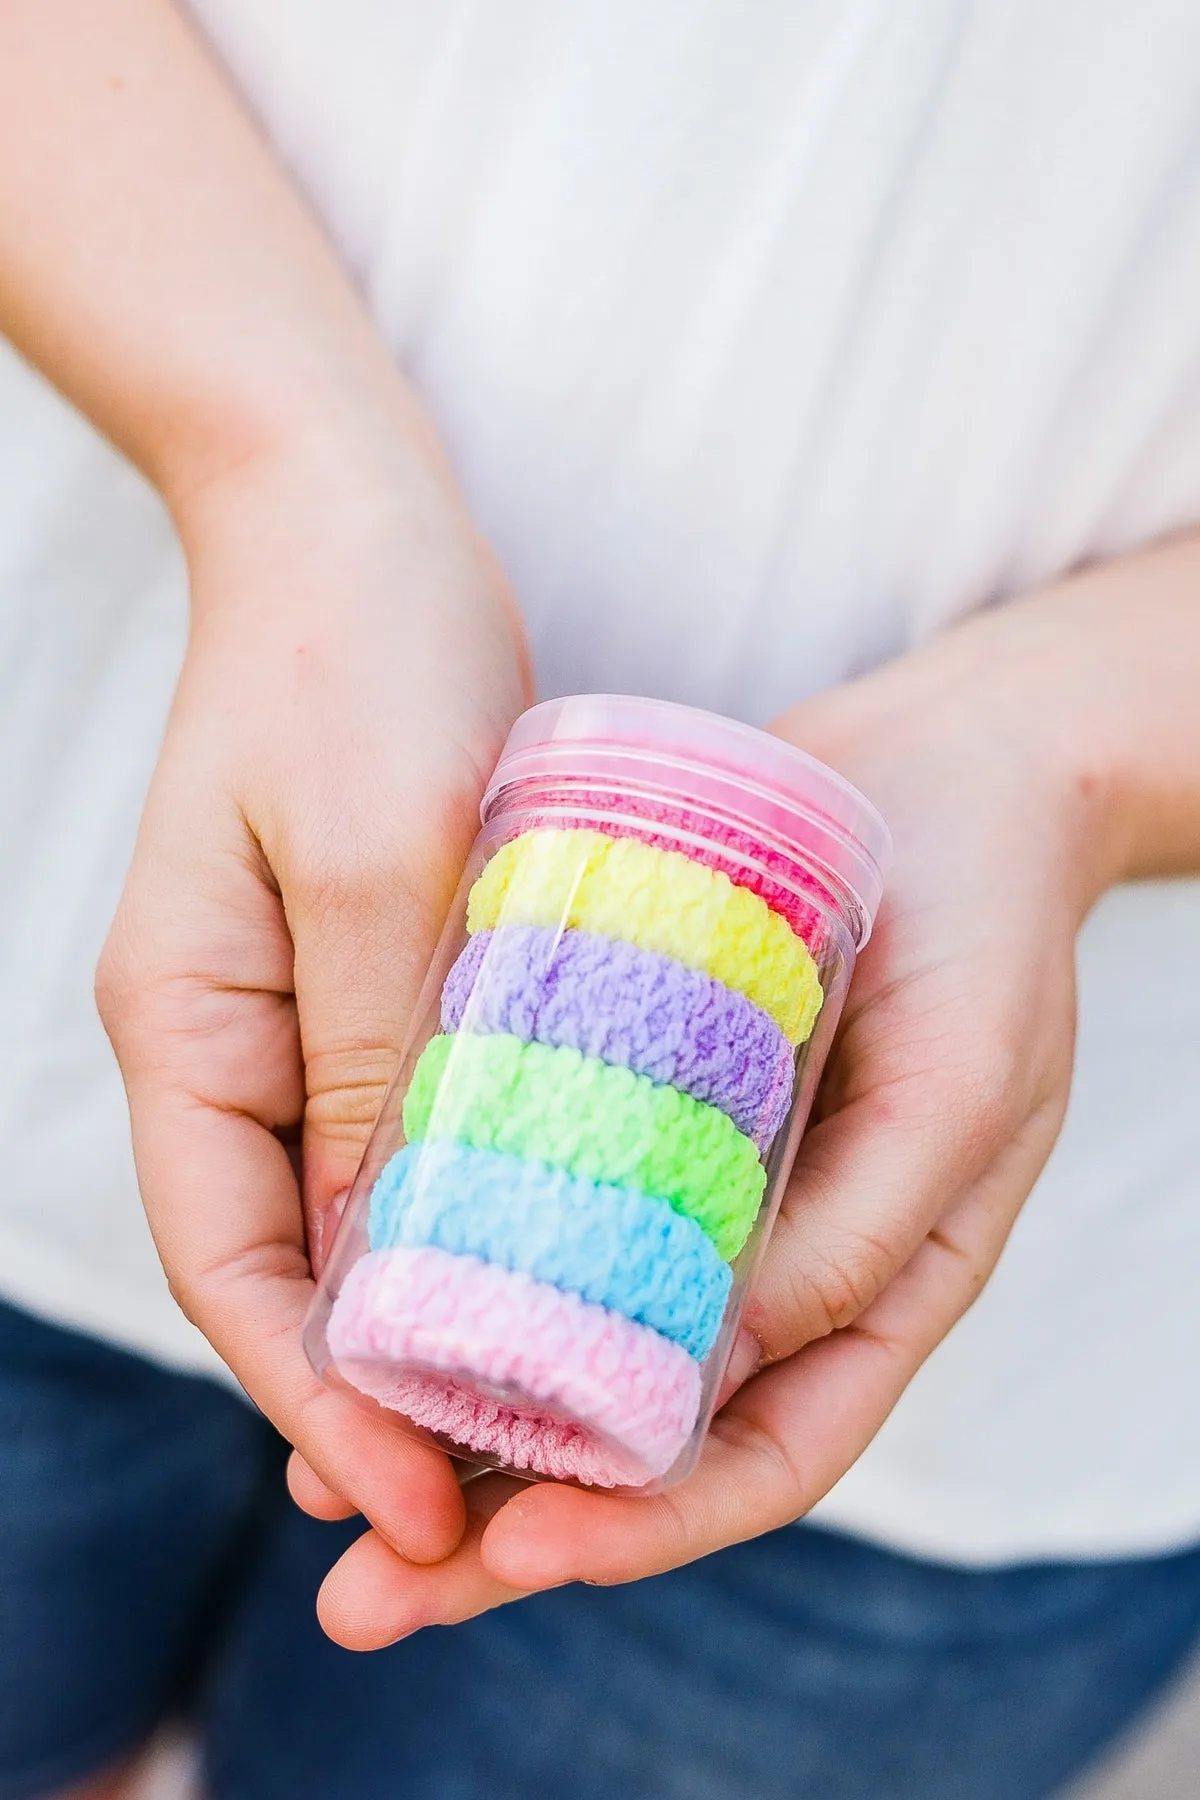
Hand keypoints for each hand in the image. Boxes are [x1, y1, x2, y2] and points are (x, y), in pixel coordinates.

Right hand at [97, 429, 529, 1565]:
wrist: (353, 519)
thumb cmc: (358, 657)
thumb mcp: (375, 856)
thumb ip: (376, 1056)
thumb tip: (385, 1251)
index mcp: (188, 1024)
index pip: (234, 1262)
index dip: (316, 1395)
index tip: (415, 1499)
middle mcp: (230, 1040)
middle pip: (285, 1262)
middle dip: (373, 1391)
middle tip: (487, 1504)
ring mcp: (300, 1008)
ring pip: (351, 1210)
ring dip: (426, 1318)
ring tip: (526, 1425)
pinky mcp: (379, 972)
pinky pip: (409, 1128)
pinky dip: (465, 1211)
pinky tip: (542, 1265)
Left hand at [309, 589, 1118, 1642]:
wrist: (953, 767)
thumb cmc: (990, 925)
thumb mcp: (964, 1080)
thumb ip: (868, 1229)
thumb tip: (730, 1361)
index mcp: (876, 1289)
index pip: (762, 1458)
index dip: (648, 1526)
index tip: (520, 1551)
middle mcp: (774, 1260)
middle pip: (638, 1434)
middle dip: (506, 1526)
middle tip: (366, 1597)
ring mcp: (698, 1183)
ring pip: (566, 1335)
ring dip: (452, 1417)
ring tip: (313, 1469)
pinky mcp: (635, 1098)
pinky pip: (540, 1205)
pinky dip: (457, 1264)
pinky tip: (354, 1286)